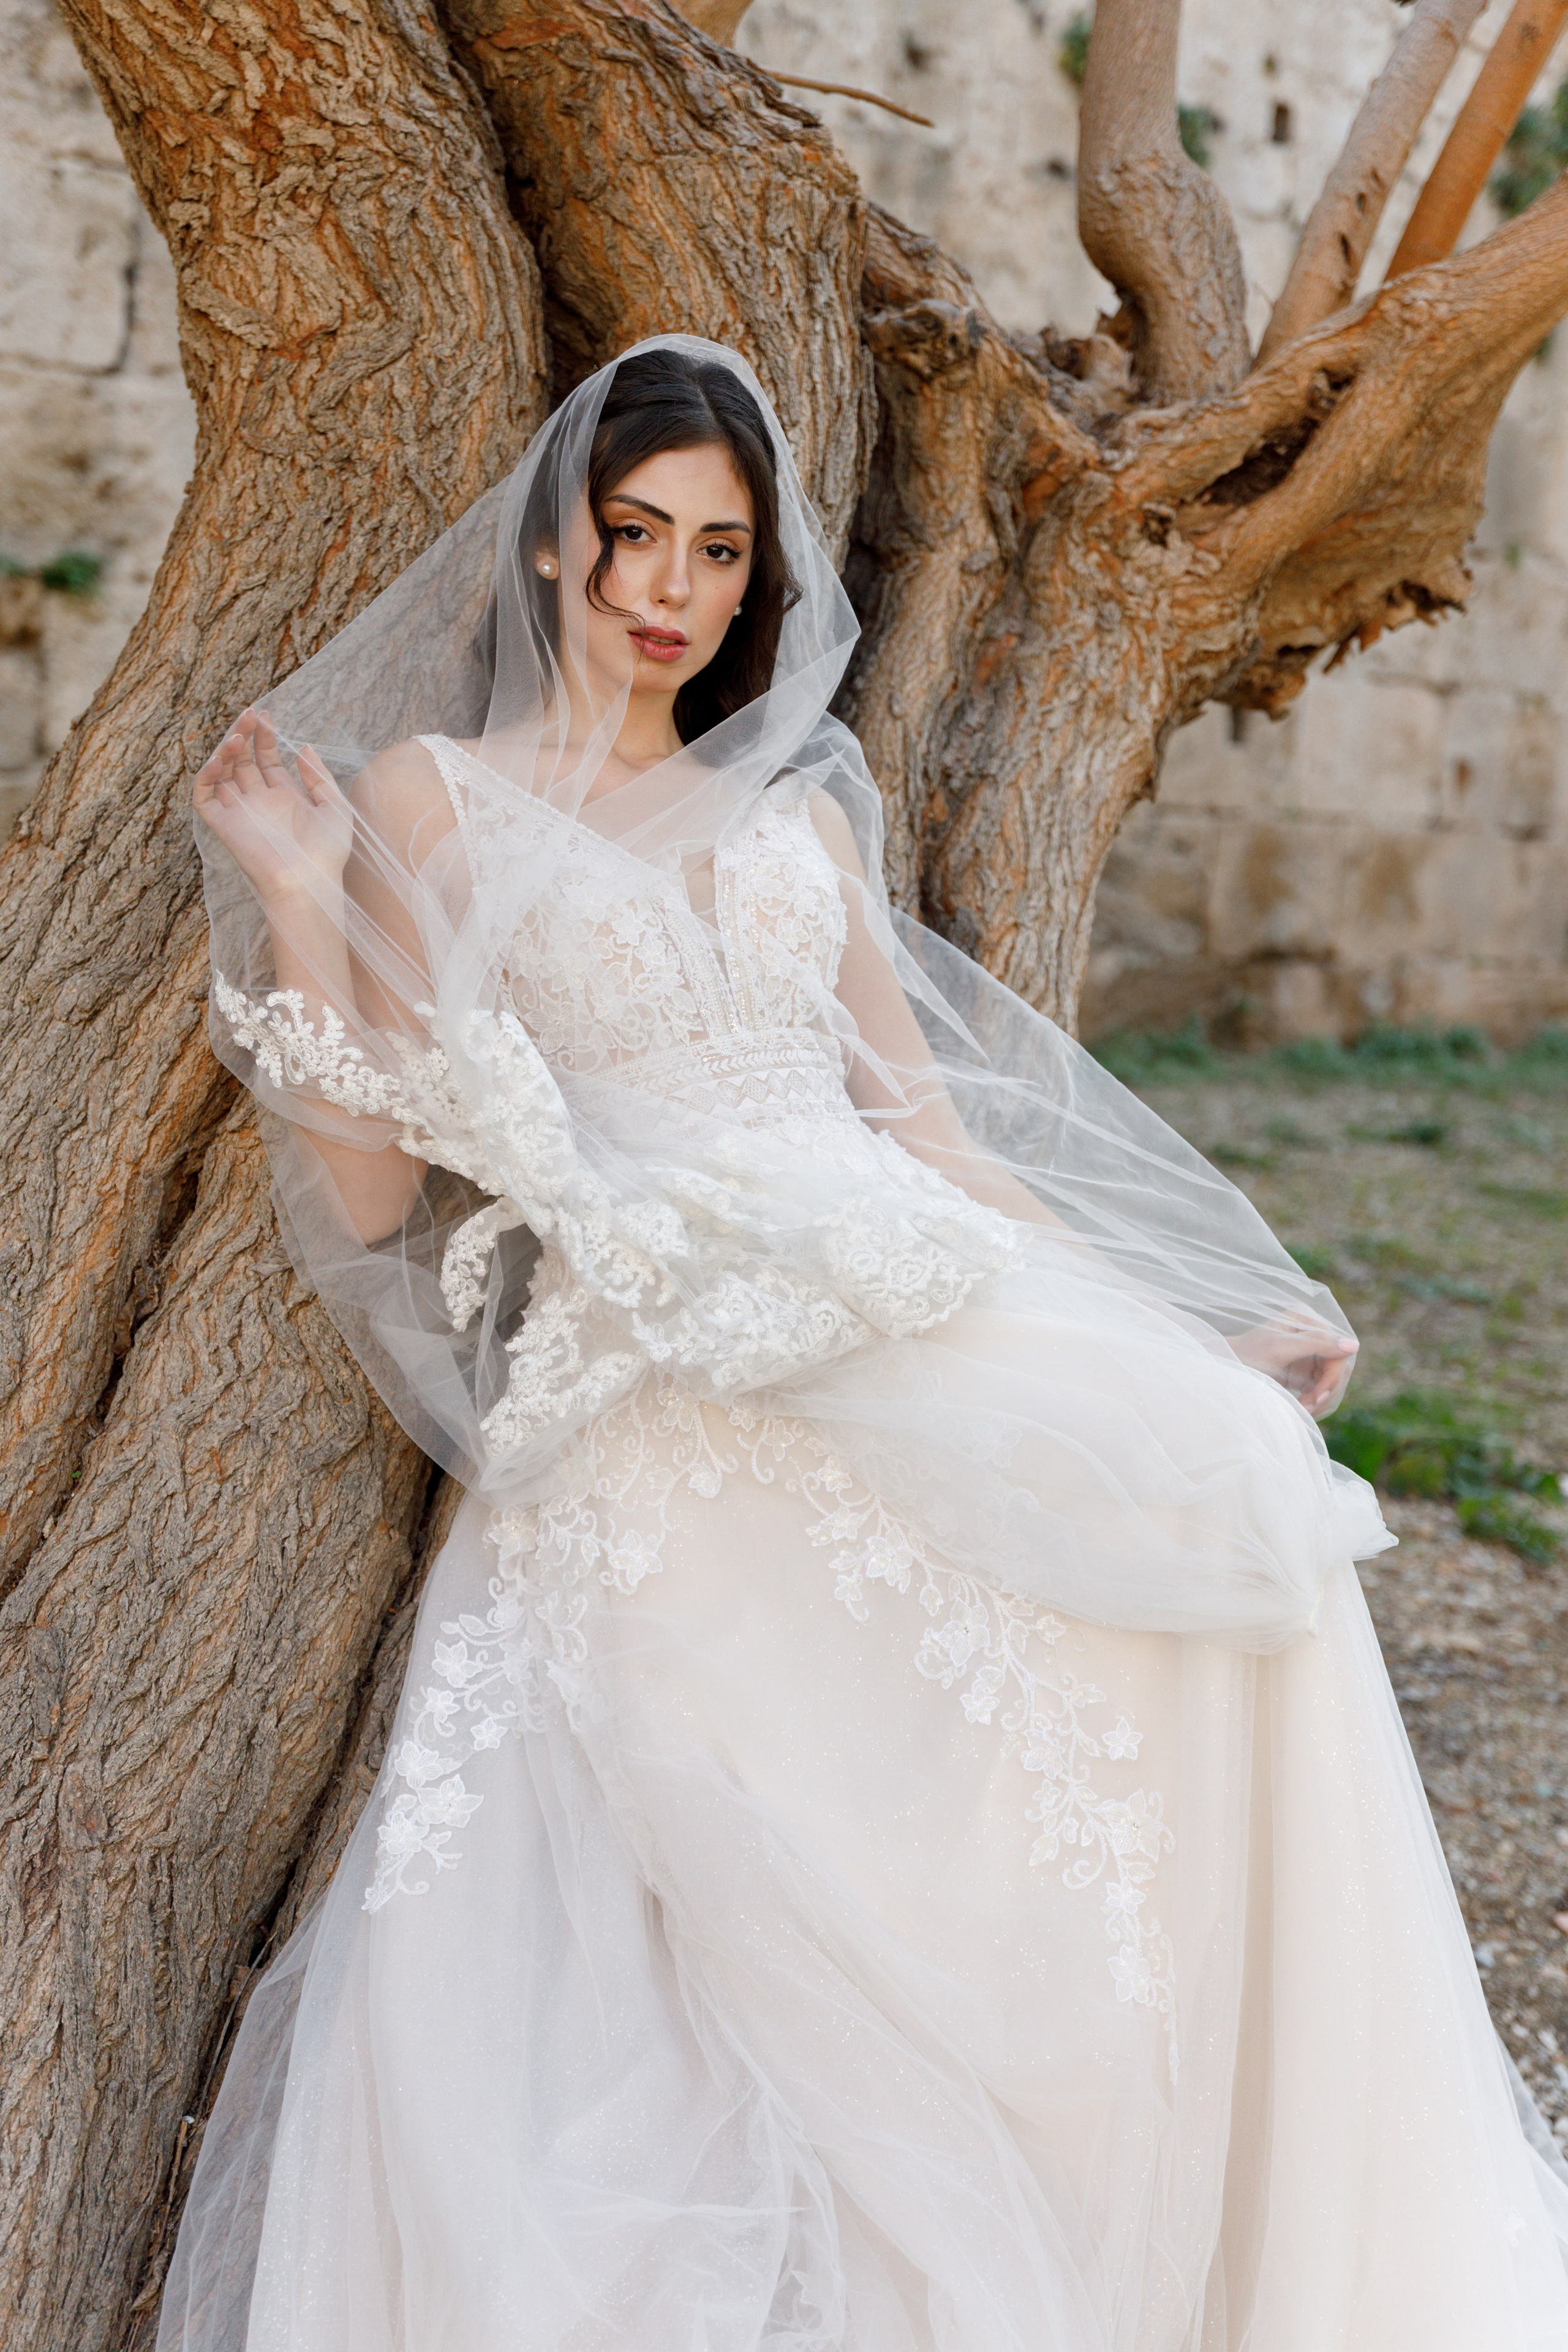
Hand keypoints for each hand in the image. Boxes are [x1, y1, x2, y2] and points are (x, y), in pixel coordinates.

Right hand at [193, 710, 351, 907]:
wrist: (309, 883)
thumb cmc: (328, 852)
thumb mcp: (335, 807)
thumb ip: (319, 776)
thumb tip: (304, 746)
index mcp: (284, 797)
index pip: (266, 758)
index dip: (263, 736)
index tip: (266, 716)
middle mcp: (260, 802)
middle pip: (242, 760)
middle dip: (243, 734)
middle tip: (249, 714)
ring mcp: (240, 812)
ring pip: (222, 772)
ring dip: (224, 750)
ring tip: (237, 736)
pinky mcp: (224, 825)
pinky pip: (204, 796)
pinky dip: (206, 776)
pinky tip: (219, 760)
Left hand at [1230, 1315, 1358, 1417]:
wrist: (1222, 1372)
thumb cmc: (1245, 1356)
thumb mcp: (1279, 1349)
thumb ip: (1315, 1343)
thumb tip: (1353, 1344)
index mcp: (1306, 1319)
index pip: (1339, 1351)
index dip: (1332, 1378)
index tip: (1316, 1399)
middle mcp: (1312, 1333)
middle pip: (1339, 1368)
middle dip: (1326, 1392)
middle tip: (1307, 1409)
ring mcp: (1310, 1353)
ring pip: (1333, 1382)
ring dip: (1321, 1400)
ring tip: (1301, 1410)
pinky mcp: (1305, 1372)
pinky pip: (1323, 1390)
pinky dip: (1315, 1403)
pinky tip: (1301, 1408)